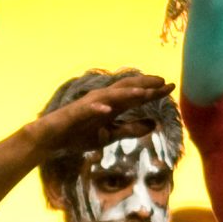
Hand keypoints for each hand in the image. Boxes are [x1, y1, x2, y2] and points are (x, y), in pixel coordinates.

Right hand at [30, 71, 171, 157]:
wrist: (50, 139)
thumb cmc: (78, 135)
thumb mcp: (110, 135)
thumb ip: (131, 129)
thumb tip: (154, 124)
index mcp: (112, 106)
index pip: (136, 97)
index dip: (153, 92)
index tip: (171, 87)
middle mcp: (102, 101)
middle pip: (126, 90)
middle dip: (144, 85)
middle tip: (163, 82)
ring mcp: (88, 106)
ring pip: (110, 97)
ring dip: (126, 94)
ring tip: (144, 93)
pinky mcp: (74, 114)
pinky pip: (87, 110)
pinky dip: (98, 109)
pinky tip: (108, 110)